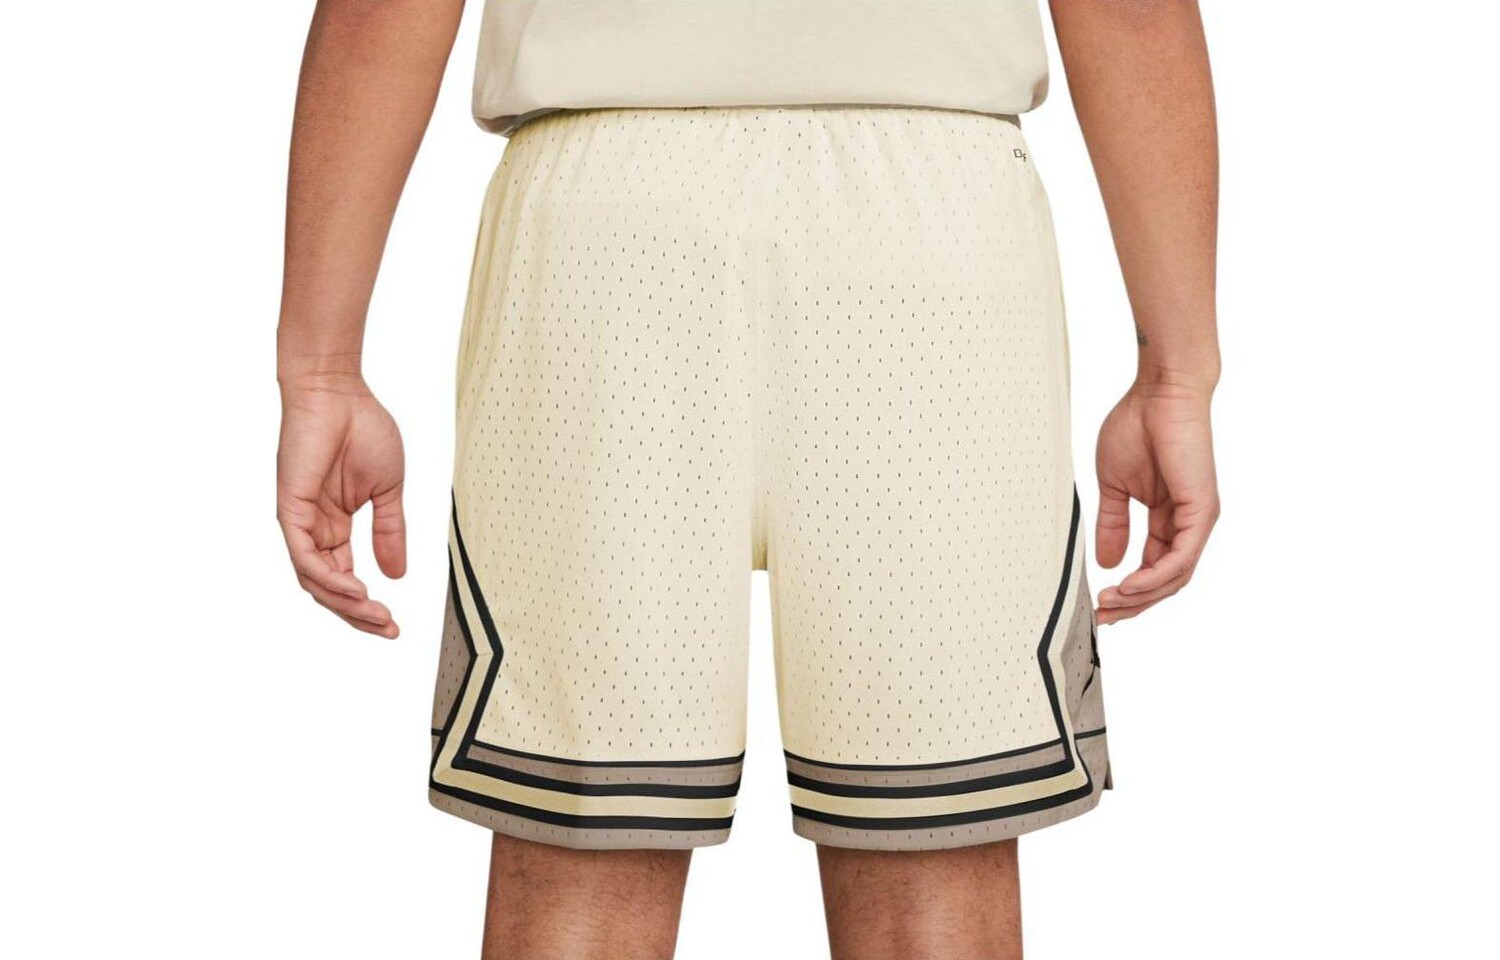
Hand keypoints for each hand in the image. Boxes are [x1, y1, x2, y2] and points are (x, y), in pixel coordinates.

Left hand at [277, 373, 406, 637]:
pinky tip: (356, 590)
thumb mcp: (387, 490)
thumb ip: (390, 531)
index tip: (394, 625)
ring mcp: (300, 521)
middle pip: (329, 588)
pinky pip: (305, 556)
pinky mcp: (291, 510)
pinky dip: (327, 578)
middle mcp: (314, 529)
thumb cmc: (362, 429)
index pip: (345, 578)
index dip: (367, 606)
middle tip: (388, 630)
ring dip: (345, 603)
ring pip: (315, 580)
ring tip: (375, 615)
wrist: (338, 393)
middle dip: (358, 615)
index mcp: (335, 525)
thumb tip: (397, 574)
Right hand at [1093, 379, 1218, 624]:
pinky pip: (1181, 558)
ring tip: (1111, 602)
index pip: (1151, 567)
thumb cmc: (1139, 426)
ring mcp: (1198, 520)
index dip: (1127, 591)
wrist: (1160, 393)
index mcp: (1168, 518)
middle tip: (1103, 615)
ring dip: (1142, 595)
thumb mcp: (1114, 486)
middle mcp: (1187, 524)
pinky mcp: (1202, 511)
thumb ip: (1112, 524)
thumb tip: (1107, 561)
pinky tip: (1129, 584)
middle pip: (1165, 581)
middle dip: (1133, 603)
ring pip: (1174, 576)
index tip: (1098, 604)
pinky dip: (1155, 576)